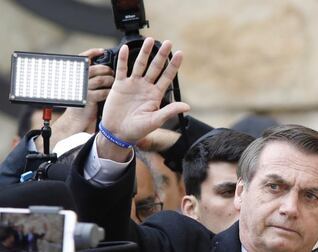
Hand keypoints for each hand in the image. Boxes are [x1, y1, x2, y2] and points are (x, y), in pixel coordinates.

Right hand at [42, 49, 114, 154]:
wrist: (75, 120)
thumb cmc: (83, 103)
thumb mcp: (85, 87)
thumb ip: (91, 77)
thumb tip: (105, 68)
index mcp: (76, 74)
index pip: (82, 58)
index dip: (91, 53)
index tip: (101, 51)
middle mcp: (78, 79)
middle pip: (95, 68)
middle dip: (106, 69)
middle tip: (112, 73)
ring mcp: (82, 88)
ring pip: (100, 79)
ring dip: (110, 80)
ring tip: (113, 84)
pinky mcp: (87, 98)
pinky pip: (102, 91)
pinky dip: (109, 92)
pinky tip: (111, 94)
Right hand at [98, 37, 189, 160]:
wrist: (118, 133)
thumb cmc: (137, 130)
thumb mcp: (156, 121)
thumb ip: (170, 111)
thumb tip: (187, 106)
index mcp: (156, 95)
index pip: (167, 77)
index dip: (174, 65)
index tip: (181, 53)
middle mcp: (146, 87)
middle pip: (155, 67)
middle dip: (161, 55)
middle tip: (168, 42)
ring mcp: (133, 85)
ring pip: (139, 64)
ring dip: (144, 52)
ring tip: (149, 40)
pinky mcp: (119, 85)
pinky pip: (121, 69)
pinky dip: (122, 59)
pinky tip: (124, 48)